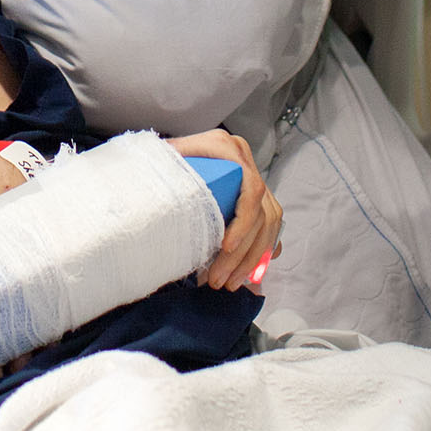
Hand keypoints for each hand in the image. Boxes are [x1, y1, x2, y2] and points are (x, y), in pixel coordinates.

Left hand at [166, 130, 281, 291]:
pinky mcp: (259, 198)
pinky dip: (260, 252)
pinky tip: (248, 274)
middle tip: (219, 279)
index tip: (226, 246)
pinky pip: (270, 229)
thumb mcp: (166, 156)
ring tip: (228, 283)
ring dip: (250, 259)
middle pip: (258, 214)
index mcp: (226, 147)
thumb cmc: (169, 156)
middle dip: (241, 254)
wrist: (179, 152)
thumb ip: (166, 165)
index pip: (250, 190)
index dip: (242, 222)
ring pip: (268, 225)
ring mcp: (255, 180)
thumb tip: (160, 185)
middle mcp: (246, 161)